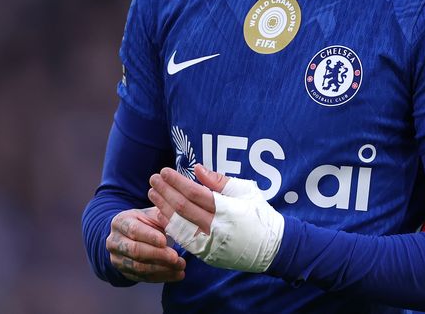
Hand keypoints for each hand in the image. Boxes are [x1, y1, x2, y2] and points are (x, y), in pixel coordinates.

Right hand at [106, 206, 186, 282]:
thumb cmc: (145, 222)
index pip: (134, 230)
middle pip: (135, 250)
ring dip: (162, 269)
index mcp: (120, 222)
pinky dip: (161, 277)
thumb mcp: (150, 214)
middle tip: (177, 258)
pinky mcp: (124, 272)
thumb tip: (176, 220)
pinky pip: (142, 277)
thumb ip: (162, 216)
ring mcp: (117, 259)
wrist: (129, 236)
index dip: (149, 236)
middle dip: (158, 255)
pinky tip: (176, 275)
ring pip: (139, 267)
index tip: (165, 241)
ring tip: (181, 268)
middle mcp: (114, 241)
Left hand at [149, 164, 284, 272]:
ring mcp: (210, 243)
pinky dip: (171, 226)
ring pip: (179, 224)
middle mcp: (216, 228)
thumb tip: (197, 169)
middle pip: (183, 208)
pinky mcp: (206, 255)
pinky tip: (162, 214)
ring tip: (152, 193)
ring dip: (163, 207)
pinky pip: (183, 239)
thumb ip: (219, 181)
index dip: (177, 181)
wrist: (272, 248)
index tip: (165, 171)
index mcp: (227, 210)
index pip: (194, 193)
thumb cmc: (260, 215)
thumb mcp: (246, 191)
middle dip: (165, 191)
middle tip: (153, 178)